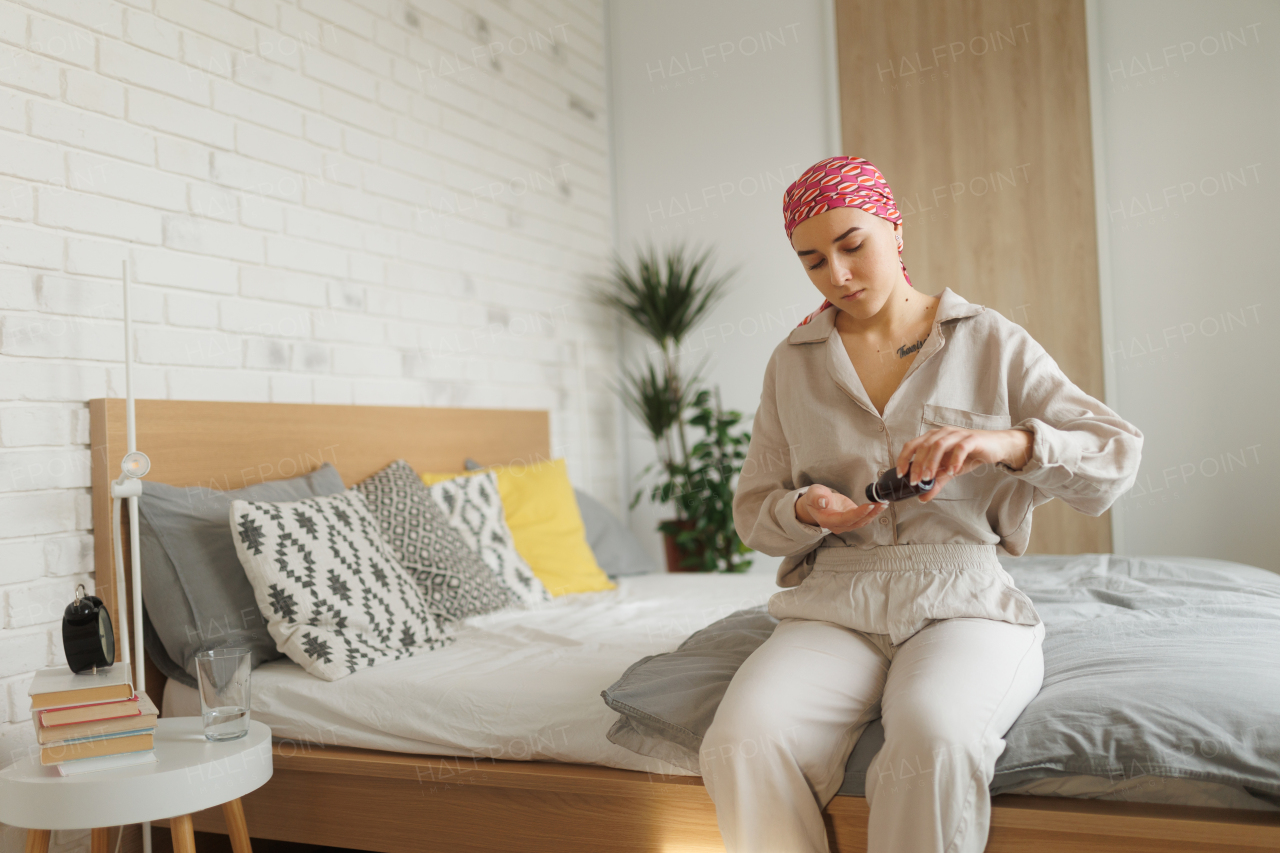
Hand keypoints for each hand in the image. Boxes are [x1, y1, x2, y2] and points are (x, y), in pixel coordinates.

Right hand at [795, 484, 887, 532]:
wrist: (817, 502)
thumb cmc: (815, 497)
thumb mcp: (812, 494)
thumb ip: (816, 498)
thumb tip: (823, 502)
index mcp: (827, 520)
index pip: (845, 519)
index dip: (858, 514)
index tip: (870, 506)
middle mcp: (838, 525)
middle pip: (857, 522)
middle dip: (871, 513)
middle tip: (882, 503)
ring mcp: (846, 524)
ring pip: (862, 522)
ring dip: (874, 513)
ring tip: (884, 503)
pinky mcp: (852, 519)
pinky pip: (864, 518)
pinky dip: (873, 512)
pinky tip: (880, 505)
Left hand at [895, 428, 1033, 502]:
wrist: (995, 447)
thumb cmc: (969, 455)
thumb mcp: (949, 471)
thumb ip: (936, 482)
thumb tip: (921, 498)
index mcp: (933, 438)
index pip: (912, 445)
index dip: (903, 458)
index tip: (901, 474)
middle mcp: (943, 433)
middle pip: (924, 446)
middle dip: (917, 465)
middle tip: (916, 482)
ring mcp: (957, 434)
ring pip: (939, 444)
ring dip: (932, 462)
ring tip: (929, 478)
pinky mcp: (972, 439)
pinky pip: (961, 447)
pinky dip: (954, 459)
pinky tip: (953, 471)